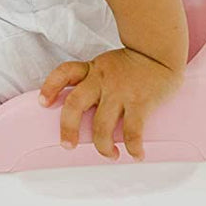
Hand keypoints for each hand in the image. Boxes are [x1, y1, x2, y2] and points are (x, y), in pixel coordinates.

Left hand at [39, 48, 183, 161]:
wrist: (161, 50)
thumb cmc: (134, 62)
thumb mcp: (106, 64)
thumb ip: (93, 80)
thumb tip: (80, 109)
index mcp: (92, 70)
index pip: (64, 73)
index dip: (50, 87)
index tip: (44, 102)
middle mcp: (102, 81)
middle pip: (75, 104)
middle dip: (68, 128)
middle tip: (67, 145)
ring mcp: (121, 92)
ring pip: (101, 125)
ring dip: (103, 146)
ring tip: (110, 155)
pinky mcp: (141, 102)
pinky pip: (133, 131)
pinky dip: (133, 147)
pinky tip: (136, 155)